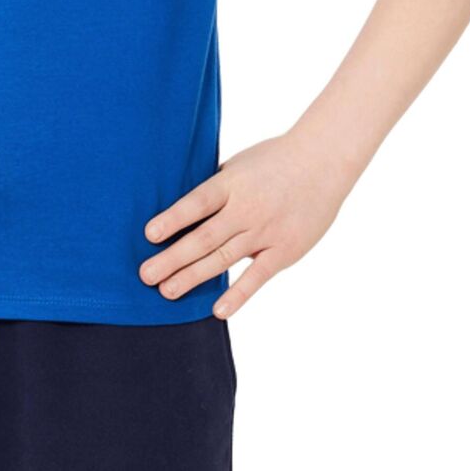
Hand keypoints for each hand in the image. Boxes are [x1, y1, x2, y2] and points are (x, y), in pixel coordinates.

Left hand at [139, 127, 351, 317]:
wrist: (323, 161)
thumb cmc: (275, 160)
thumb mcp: (239, 164)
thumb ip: (216, 187)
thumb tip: (181, 210)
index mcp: (231, 183)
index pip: (197, 203)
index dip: (173, 219)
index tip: (149, 235)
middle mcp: (246, 208)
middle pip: (204, 237)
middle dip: (172, 258)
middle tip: (145, 276)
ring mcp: (266, 231)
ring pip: (223, 259)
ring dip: (193, 277)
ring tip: (166, 292)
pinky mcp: (285, 250)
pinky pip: (257, 277)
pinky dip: (238, 295)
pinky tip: (217, 310)